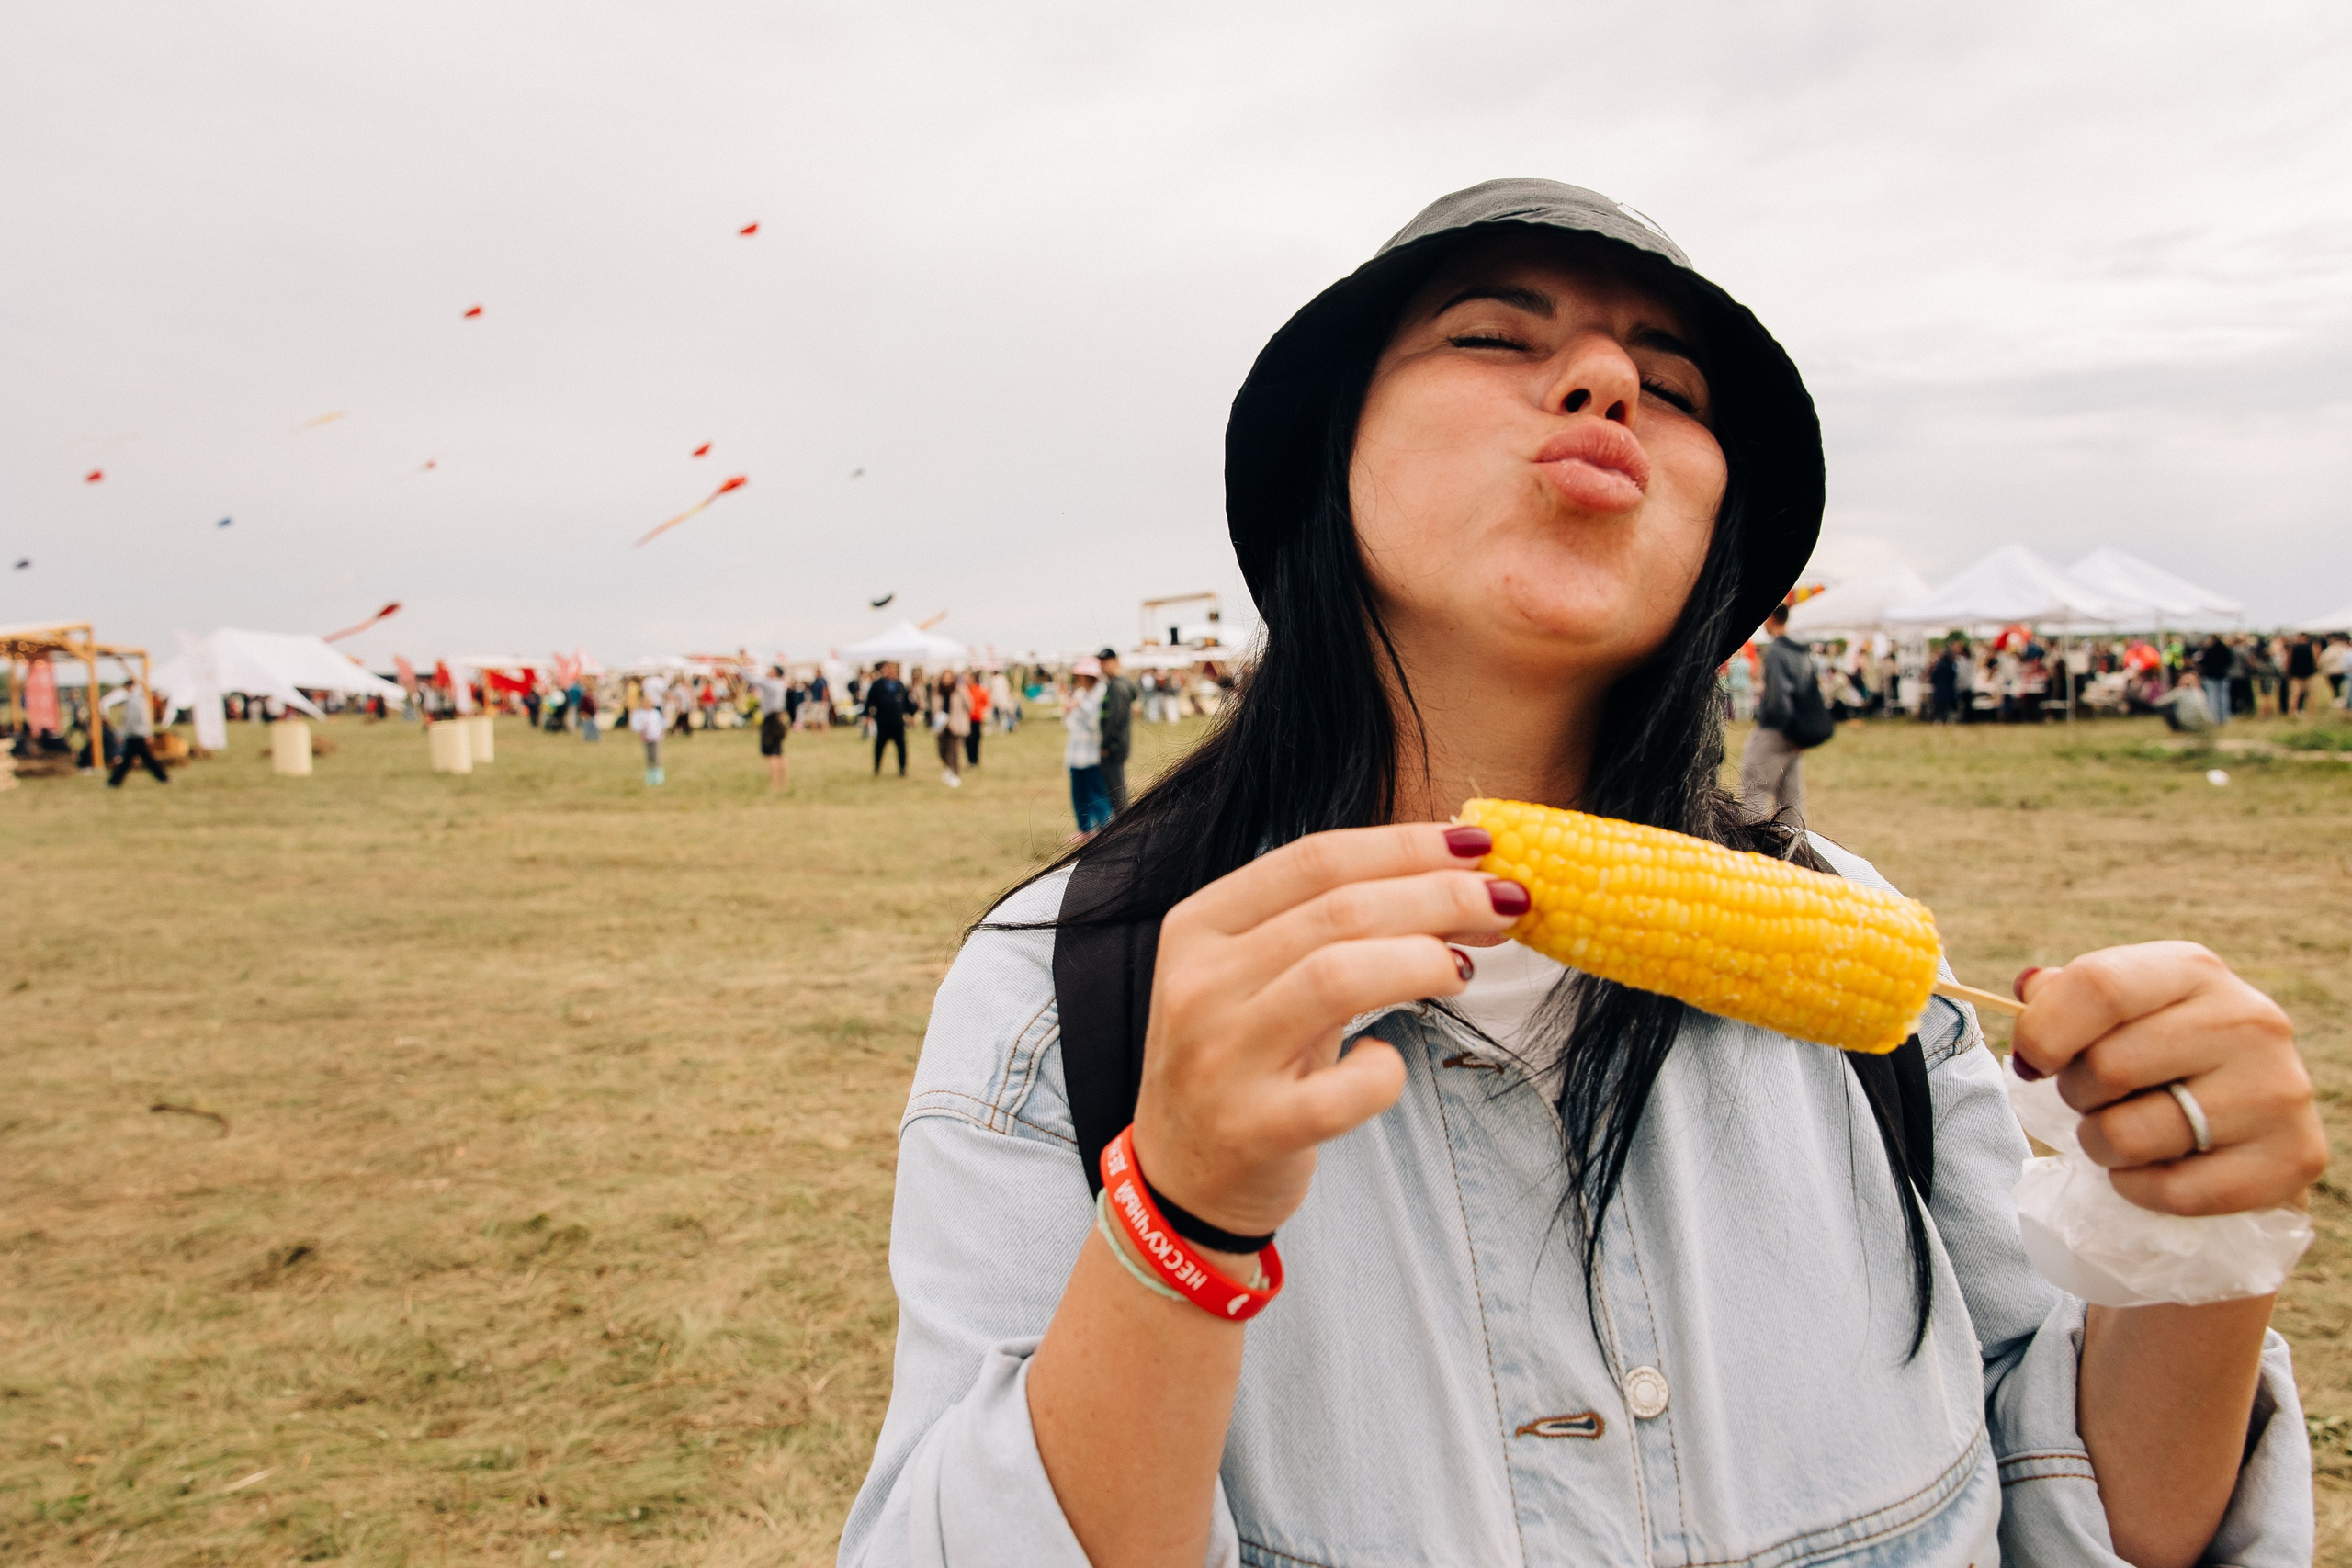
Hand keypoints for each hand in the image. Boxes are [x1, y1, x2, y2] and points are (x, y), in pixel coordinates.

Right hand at [1130, 823, 1524, 1237]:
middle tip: (1505, 902)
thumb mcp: (1263, 979)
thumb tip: (1462, 886)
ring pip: (1339, 977)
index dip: (1406, 846)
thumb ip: (1340, 931)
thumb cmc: (1242, 1061)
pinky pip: (1345, 1088)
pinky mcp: (1253, 1128)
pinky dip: (1386, 1070)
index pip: (1314, 859)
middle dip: (1439, 897)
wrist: (1181, 1178)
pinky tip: (1388, 1065)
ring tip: (1464, 970)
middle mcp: (1199, 984)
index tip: (1478, 847)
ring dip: (1423, 961)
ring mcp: (1221, 1058)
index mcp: (1199, 927)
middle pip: (1340, 910)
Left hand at [2013, 943, 2328, 1215]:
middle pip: (2108, 1066)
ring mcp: (2277, 1090)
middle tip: (2093, 1099)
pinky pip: (2173, 1191)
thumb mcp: (2119, 1009)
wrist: (2248, 1118)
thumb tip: (2027, 993)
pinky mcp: (2293, 1158)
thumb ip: (2065, 995)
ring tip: (2123, 1133)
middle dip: (2076, 1094)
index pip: (2100, 986)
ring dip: (2101, 1144)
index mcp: (2193, 970)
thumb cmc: (2160, 1054)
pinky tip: (2155, 1168)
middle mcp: (2248, 1020)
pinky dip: (2139, 1188)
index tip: (2031, 1062)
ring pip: (2131, 1136)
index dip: (2044, 1032)